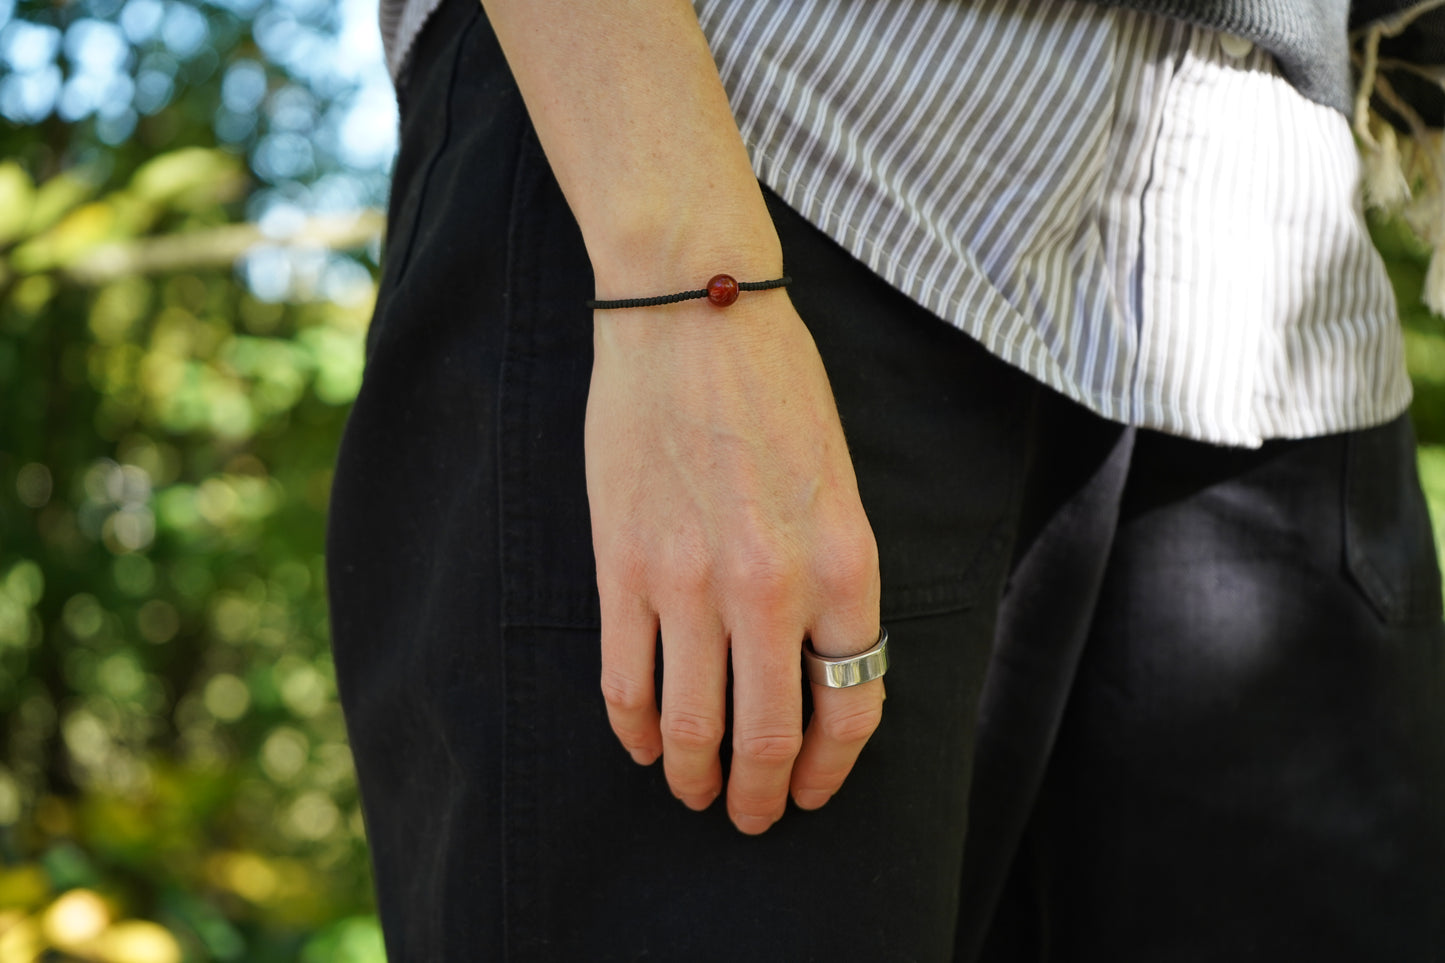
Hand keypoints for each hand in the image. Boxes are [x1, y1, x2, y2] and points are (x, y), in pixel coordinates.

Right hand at [586, 290, 883, 833]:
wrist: (692, 311)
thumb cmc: (776, 386)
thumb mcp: (840, 482)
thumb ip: (833, 578)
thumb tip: (815, 666)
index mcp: (846, 563)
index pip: (852, 706)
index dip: (831, 768)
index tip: (812, 792)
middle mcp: (774, 586)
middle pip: (771, 735)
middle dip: (761, 796)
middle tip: (751, 817)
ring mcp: (692, 581)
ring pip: (692, 724)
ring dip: (696, 777)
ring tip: (694, 793)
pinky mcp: (623, 566)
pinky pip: (626, 682)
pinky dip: (634, 730)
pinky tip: (642, 743)